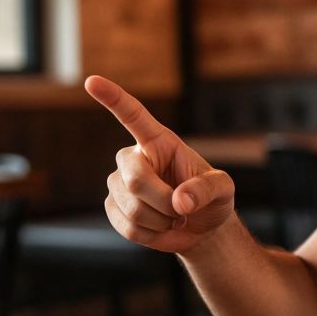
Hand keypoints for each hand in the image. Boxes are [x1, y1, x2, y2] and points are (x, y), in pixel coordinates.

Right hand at [85, 75, 235, 253]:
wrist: (201, 228)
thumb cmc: (212, 200)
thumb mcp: (224, 189)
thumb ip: (207, 190)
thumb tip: (181, 201)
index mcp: (160, 142)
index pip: (133, 116)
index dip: (113, 99)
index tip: (92, 81)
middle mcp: (135, 158)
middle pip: (135, 178)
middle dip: (162, 201)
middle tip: (182, 210)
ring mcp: (120, 183)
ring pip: (130, 206)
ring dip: (160, 220)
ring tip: (174, 217)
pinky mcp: (114, 207)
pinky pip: (126, 226)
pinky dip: (150, 234)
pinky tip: (161, 227)